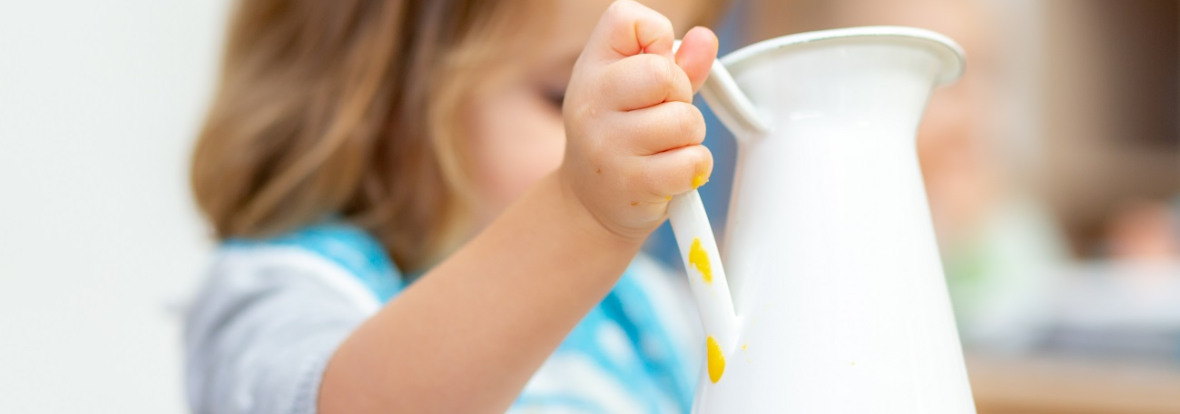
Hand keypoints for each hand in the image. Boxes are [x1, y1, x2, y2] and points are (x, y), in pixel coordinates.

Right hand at [559, 0, 717, 241]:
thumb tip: (706, 39)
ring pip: (685, 121)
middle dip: (681, 95)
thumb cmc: (619, 137)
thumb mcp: (636, 92)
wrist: (590, 202)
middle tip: (663, 114)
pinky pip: (693, 161)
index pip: (627, 18)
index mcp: (591, 68)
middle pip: (663, 74)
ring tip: (666, 146)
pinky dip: (695, 167)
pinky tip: (671, 172)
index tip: (652, 64)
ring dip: (690, 135)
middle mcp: (592, 104)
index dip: (657, 36)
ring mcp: (609, 145)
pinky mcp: (633, 182)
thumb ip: (676, 64)